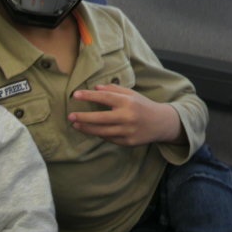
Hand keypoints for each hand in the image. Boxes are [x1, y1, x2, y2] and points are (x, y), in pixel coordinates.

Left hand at [68, 84, 185, 145]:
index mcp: (127, 102)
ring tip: (75, 124)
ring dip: (87, 129)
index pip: (104, 97)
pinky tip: (90, 130)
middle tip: (70, 116)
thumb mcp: (131, 94)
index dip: (89, 96)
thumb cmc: (143, 105)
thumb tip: (95, 88)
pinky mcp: (128, 142)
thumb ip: (113, 89)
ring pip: (103, 132)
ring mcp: (128, 131)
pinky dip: (99, 135)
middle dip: (83, 117)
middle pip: (101, 118)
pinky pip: (109, 139)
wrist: (162, 123)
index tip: (75, 95)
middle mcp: (127, 117)